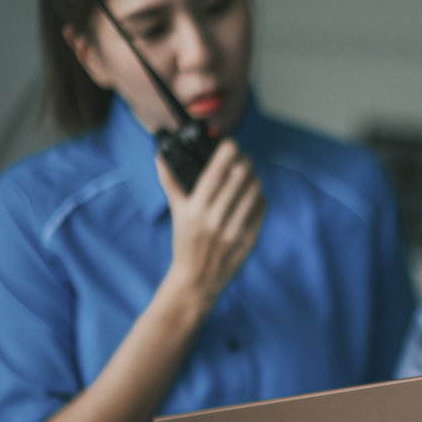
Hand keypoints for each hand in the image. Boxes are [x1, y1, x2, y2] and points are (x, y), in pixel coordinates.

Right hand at [158, 138, 265, 306]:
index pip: (214, 175)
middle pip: (238, 179)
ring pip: (253, 192)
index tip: (231, 143)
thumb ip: (171, 183)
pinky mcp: (249, 240)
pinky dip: (259, 197)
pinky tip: (254, 193)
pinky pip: (260, 209)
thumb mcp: (177, 213)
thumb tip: (160, 157)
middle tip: (245, 156)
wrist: (198, 278)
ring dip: (254, 177)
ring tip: (250, 173)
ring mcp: (234, 231)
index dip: (226, 154)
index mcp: (195, 210)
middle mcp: (214, 220)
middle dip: (245, 162)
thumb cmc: (186, 242)